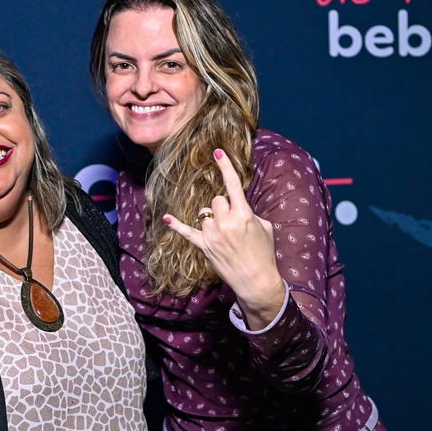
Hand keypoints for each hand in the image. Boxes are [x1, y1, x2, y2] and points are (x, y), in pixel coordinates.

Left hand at [162, 149, 283, 313]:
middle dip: (223, 207)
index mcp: (244, 214)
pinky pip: (187, 233)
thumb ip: (248, 213)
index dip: (224, 166)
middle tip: (232, 223)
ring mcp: (213, 235)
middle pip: (216, 200)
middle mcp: (226, 222)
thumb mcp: (264, 227)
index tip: (217, 151)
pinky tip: (167, 218)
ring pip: (204, 214)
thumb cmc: (263, 252)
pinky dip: (177, 226)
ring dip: (212, 219)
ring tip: (223, 234)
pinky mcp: (204, 247)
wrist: (256, 279)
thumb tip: (236, 208)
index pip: (232, 184)